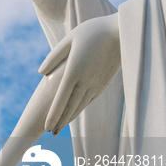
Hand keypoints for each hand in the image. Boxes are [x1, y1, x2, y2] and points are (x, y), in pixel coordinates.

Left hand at [38, 13, 121, 134]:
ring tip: (60, 128)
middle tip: (50, 134)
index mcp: (75, 71)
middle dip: (60, 121)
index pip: (61, 99)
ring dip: (70, 117)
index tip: (46, 127)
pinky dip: (81, 107)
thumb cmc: (94, 31)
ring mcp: (98, 82)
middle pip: (71, 106)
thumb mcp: (70, 40)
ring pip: (81, 105)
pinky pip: (90, 98)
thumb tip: (41, 73)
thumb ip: (54, 57)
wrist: (124, 31)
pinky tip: (75, 112)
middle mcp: (87, 81)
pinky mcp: (105, 81)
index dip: (54, 115)